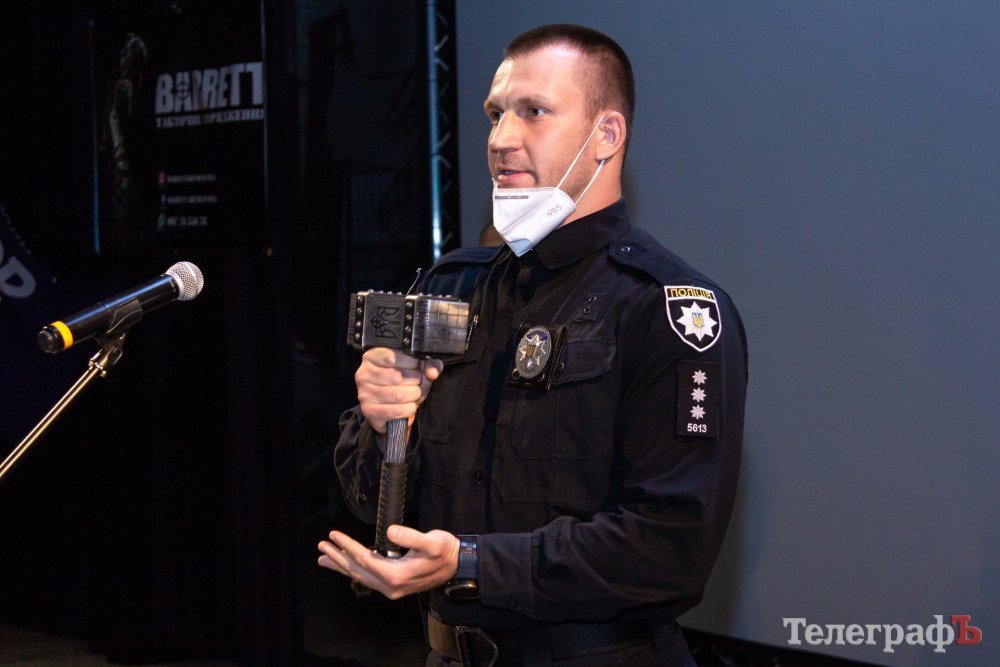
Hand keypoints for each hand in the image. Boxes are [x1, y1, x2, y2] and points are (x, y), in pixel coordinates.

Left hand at [317, 525, 459, 599]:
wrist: (456, 566)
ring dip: (342, 566)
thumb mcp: (431, 541)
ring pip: (360, 576)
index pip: (364, 559)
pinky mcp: (394, 585)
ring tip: (325, 558)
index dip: (347, 546)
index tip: (333, 534)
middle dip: (338, 557)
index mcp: (396, 575)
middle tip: (321, 546)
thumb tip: (390, 531)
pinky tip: (346, 566)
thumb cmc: (445, 550)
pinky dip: (354, 571)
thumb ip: (410, 536)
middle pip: (358, 570)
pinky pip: (368, 578)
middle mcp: (391, 586)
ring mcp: (391, 588)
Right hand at [355, 348, 442, 433]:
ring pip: (399, 394)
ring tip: (414, 394)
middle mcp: (364, 373)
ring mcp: (364, 393)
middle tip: (419, 384)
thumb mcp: (416, 367)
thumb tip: (432, 372)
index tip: (418, 367)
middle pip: (398, 376)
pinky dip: (409, 409)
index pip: (393, 357)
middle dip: (416, 382)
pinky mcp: (369, 411)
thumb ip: (428, 364)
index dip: (412, 363)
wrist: (391, 408)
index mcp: (372, 357)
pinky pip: (396, 411)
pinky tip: (409, 406)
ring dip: (414, 396)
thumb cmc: (403, 383)